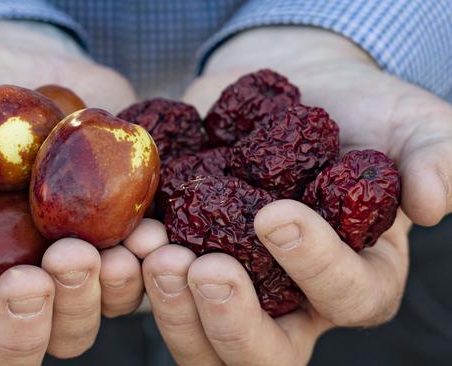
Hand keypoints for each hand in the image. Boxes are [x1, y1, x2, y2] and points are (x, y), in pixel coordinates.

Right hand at [0, 20, 150, 364]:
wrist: (24, 65)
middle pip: (7, 342)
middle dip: (25, 321)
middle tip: (39, 273)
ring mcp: (59, 267)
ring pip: (76, 324)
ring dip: (93, 299)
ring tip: (111, 254)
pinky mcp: (111, 244)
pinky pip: (135, 280)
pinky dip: (146, 268)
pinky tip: (152, 238)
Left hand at [143, 26, 450, 364]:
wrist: (289, 91)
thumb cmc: (356, 111)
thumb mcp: (408, 123)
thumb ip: (433, 155)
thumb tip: (433, 202)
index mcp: (353, 279)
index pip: (347, 298)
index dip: (314, 266)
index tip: (275, 215)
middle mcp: (291, 301)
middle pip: (263, 354)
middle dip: (228, 319)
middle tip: (198, 266)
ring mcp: (233, 289)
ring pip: (200, 341)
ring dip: (170, 306)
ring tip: (150, 248)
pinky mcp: (185, 264)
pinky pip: (155, 295)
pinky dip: (134, 277)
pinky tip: (123, 239)